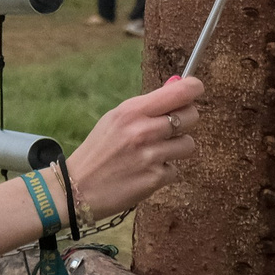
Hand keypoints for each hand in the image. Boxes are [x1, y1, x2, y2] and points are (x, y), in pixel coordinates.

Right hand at [63, 75, 202, 220]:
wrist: (78, 188)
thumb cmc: (98, 149)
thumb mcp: (116, 119)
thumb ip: (146, 106)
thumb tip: (176, 86)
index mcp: (132, 110)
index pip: (179, 92)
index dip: (193, 88)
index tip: (195, 88)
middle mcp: (144, 130)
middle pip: (191, 116)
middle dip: (186, 119)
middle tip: (172, 126)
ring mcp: (151, 155)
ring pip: (189, 144)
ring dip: (177, 148)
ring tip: (156, 152)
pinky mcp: (155, 179)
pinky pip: (175, 169)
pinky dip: (164, 171)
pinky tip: (145, 172)